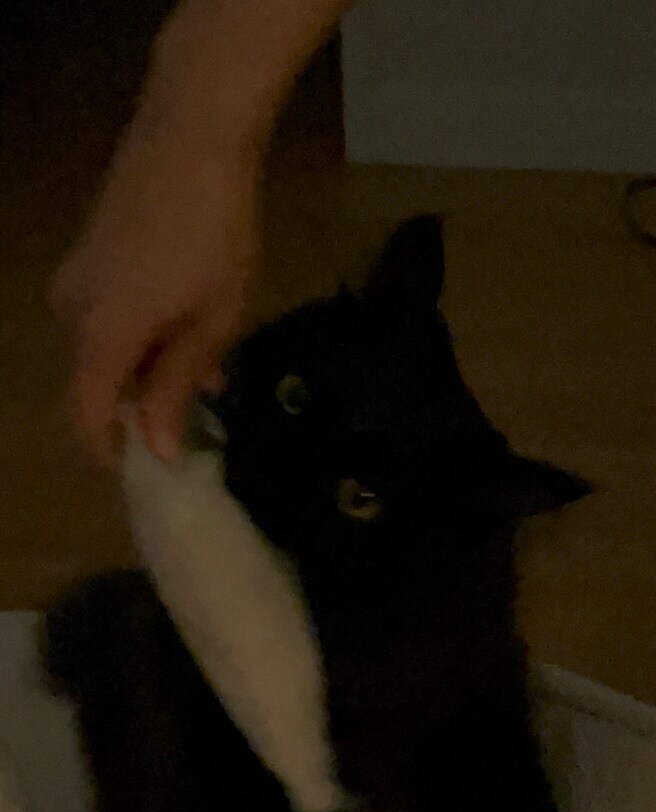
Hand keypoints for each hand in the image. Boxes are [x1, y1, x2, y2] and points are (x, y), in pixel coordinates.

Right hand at [52, 112, 260, 466]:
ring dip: (150, 363)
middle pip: (98, 381)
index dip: (114, 450)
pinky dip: (144, 330)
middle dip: (145, 402)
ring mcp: (76, 275)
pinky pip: (109, 313)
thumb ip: (178, 386)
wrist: (192, 131)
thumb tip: (156, 446)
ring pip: (107, 346)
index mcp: (100, 335)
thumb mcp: (212, 321)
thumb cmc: (213, 233)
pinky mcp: (88, 252)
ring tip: (209, 360)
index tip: (154, 465)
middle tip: (203, 404)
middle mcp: (72, 310)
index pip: (87, 417)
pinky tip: (191, 320)